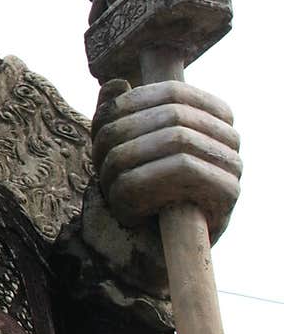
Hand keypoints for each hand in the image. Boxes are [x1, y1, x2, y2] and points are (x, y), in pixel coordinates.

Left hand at [92, 78, 241, 242]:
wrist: (151, 250)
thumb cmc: (138, 189)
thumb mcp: (118, 145)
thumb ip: (114, 112)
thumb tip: (117, 83)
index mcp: (210, 114)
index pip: (171, 91)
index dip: (130, 105)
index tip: (103, 129)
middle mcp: (229, 136)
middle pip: (170, 116)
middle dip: (124, 138)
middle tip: (99, 164)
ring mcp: (233, 165)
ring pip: (175, 141)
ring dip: (128, 164)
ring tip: (109, 186)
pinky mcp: (228, 195)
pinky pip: (181, 172)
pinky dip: (142, 187)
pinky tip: (126, 207)